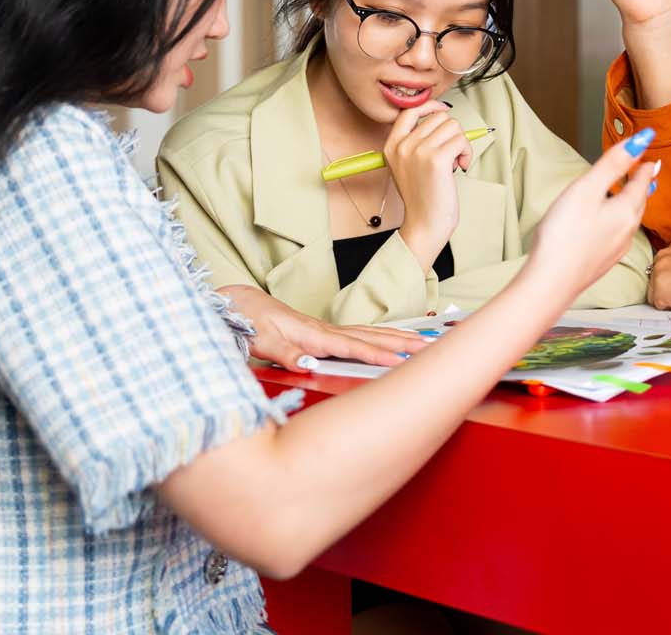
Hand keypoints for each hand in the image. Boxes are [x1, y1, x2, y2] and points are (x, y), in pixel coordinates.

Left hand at [219, 285, 428, 370]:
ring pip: (369, 333)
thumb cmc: (249, 321)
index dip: (377, 355)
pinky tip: (392, 340)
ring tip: (423, 342)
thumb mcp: (262, 341)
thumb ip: (285, 353)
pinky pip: (361, 335)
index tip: (401, 361)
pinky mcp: (324, 333)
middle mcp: (325, 331)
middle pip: (370, 336)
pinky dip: (381, 337)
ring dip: (397, 338)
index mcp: (314, 335)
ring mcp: (327, 331)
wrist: (240, 305)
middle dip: (401, 342)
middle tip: (431, 347)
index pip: (352, 346)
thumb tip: (307, 365)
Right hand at [382, 100, 471, 259]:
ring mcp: (419, 151)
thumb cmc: (423, 197)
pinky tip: (461, 167)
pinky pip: (462, 140)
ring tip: (455, 162)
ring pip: (453, 126)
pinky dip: (467, 153)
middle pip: (439, 117)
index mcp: (392, 145)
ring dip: (461, 143)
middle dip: (452, 133)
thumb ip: (416, 142)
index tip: (443, 111)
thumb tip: (442, 116)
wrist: (425, 223)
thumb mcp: (407, 165)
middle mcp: (403, 145)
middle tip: (451, 154)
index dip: (430, 106)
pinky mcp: (437, 159)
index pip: (409, 110)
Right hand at [517, 131, 659, 302]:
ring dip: (632, 204)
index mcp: (625, 211)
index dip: (642, 165)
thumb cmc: (564, 235)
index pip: (641, 182)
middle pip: (639, 202)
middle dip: (641, 185)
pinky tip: (609, 225)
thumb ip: (613, 164)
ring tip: (631, 195)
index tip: (647, 155)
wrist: (551, 282)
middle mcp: (626, 231)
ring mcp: (615, 249)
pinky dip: (619, 221)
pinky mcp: (602, 261)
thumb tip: (641, 141)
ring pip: (630, 220)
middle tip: (644, 172)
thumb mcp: (587, 188)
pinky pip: (618, 235)